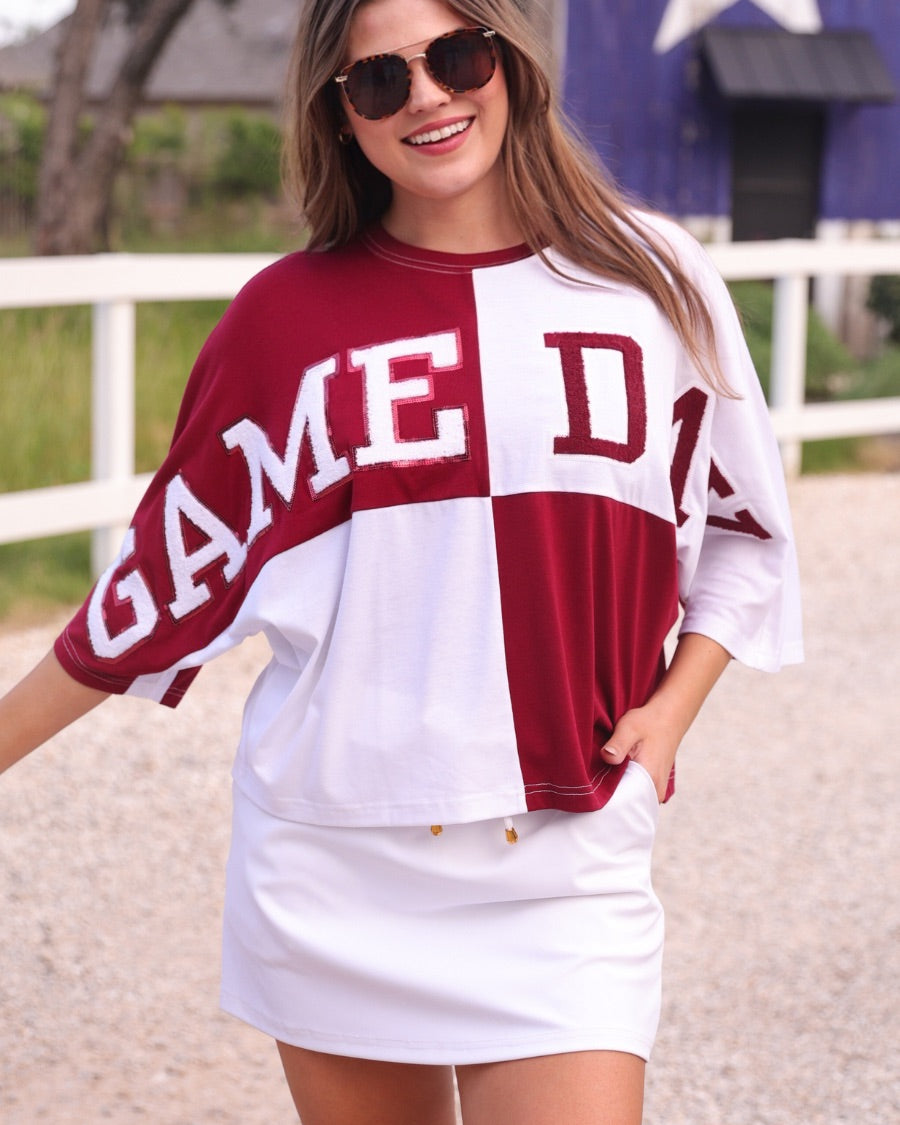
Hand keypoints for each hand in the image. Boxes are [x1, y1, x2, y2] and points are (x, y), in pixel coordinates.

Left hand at [600, 633, 732, 802]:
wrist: (668, 718)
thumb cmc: (648, 722)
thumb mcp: (629, 728)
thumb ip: (618, 743)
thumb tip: (606, 757)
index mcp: (649, 778)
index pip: (624, 802)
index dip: (606, 799)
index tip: (592, 793)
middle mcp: (655, 789)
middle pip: (627, 804)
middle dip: (610, 797)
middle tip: (595, 785)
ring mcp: (656, 790)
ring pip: (632, 800)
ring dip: (618, 792)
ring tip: (605, 779)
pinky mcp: (653, 786)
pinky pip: (636, 795)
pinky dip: (625, 787)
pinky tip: (616, 776)